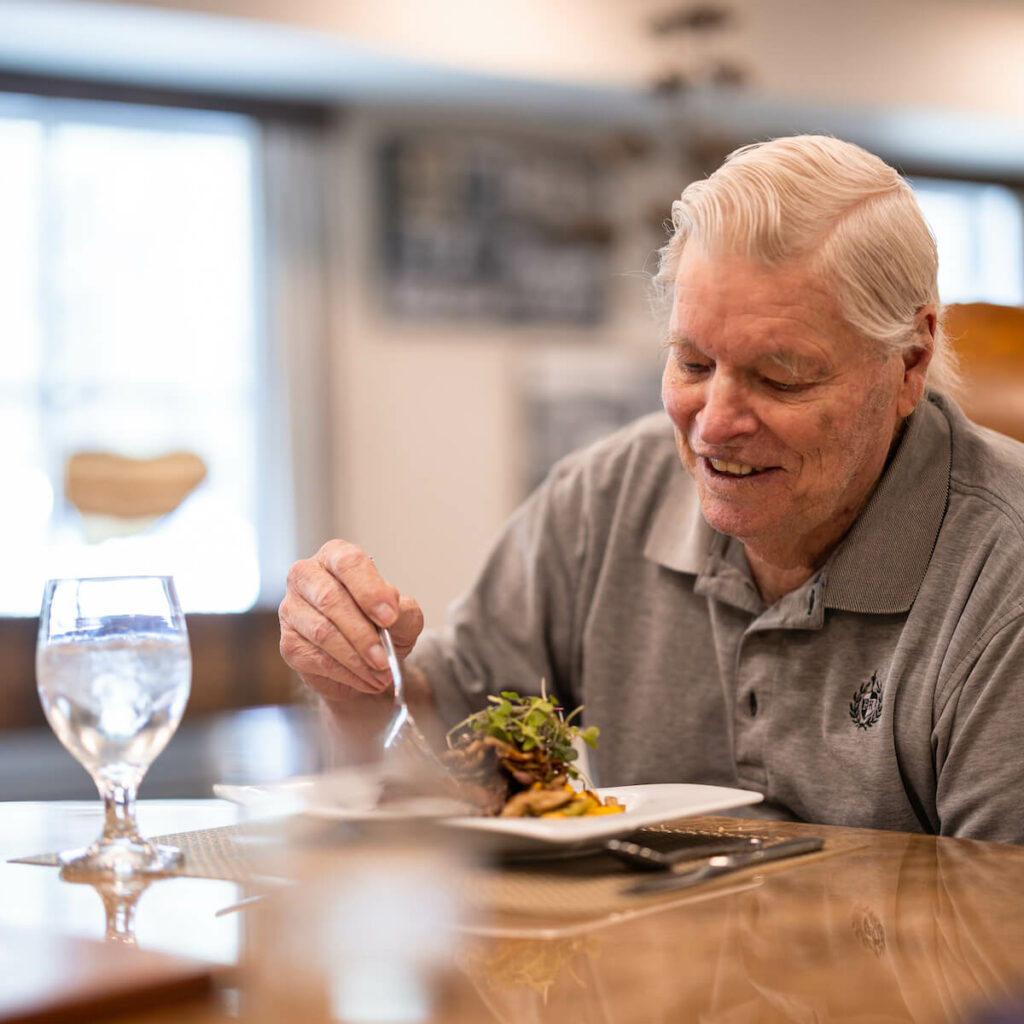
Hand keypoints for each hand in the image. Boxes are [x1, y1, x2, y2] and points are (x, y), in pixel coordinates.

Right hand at [279, 540, 423, 699]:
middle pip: (331, 599)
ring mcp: (292, 609)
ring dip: (356, 659)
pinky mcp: (288, 643)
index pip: (348, 562)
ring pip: (323, 632)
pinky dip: (346, 673)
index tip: (389, 617)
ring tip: (381, 674)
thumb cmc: (383, 625)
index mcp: (336, 556)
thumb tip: (391, 611)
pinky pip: (316, 659)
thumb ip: (402, 611)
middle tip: (384, 658)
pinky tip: (366, 680)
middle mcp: (307, 576)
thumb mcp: (404, 616)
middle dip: (362, 633)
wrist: (367, 659)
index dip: (369, 589)